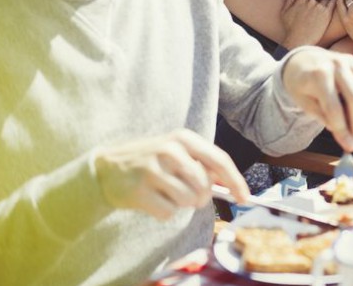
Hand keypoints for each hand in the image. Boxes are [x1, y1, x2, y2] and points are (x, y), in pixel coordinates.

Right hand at [92, 129, 248, 219]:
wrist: (107, 167)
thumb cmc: (152, 161)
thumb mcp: (177, 151)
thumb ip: (204, 164)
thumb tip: (232, 185)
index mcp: (183, 138)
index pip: (219, 160)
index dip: (236, 181)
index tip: (245, 198)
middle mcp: (170, 150)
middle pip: (204, 186)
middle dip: (200, 197)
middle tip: (186, 193)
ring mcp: (153, 170)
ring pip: (188, 201)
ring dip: (181, 204)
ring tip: (165, 193)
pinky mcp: (138, 191)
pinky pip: (168, 213)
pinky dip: (164, 212)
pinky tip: (152, 200)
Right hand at [280, 0, 334, 47]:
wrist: (299, 41)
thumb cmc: (290, 29)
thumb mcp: (284, 12)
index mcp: (301, 0)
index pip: (307, 0)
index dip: (307, 7)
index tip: (308, 14)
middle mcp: (310, 2)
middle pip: (316, 1)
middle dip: (315, 7)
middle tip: (314, 17)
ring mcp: (319, 7)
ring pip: (324, 2)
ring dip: (324, 7)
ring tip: (322, 16)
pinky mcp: (326, 13)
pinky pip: (332, 3)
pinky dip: (333, 3)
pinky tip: (332, 8)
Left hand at [281, 47, 352, 152]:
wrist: (303, 61)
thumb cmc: (301, 84)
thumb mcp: (303, 102)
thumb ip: (323, 117)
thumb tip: (345, 136)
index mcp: (318, 74)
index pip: (334, 107)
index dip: (342, 129)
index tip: (348, 146)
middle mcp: (336, 64)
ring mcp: (349, 61)